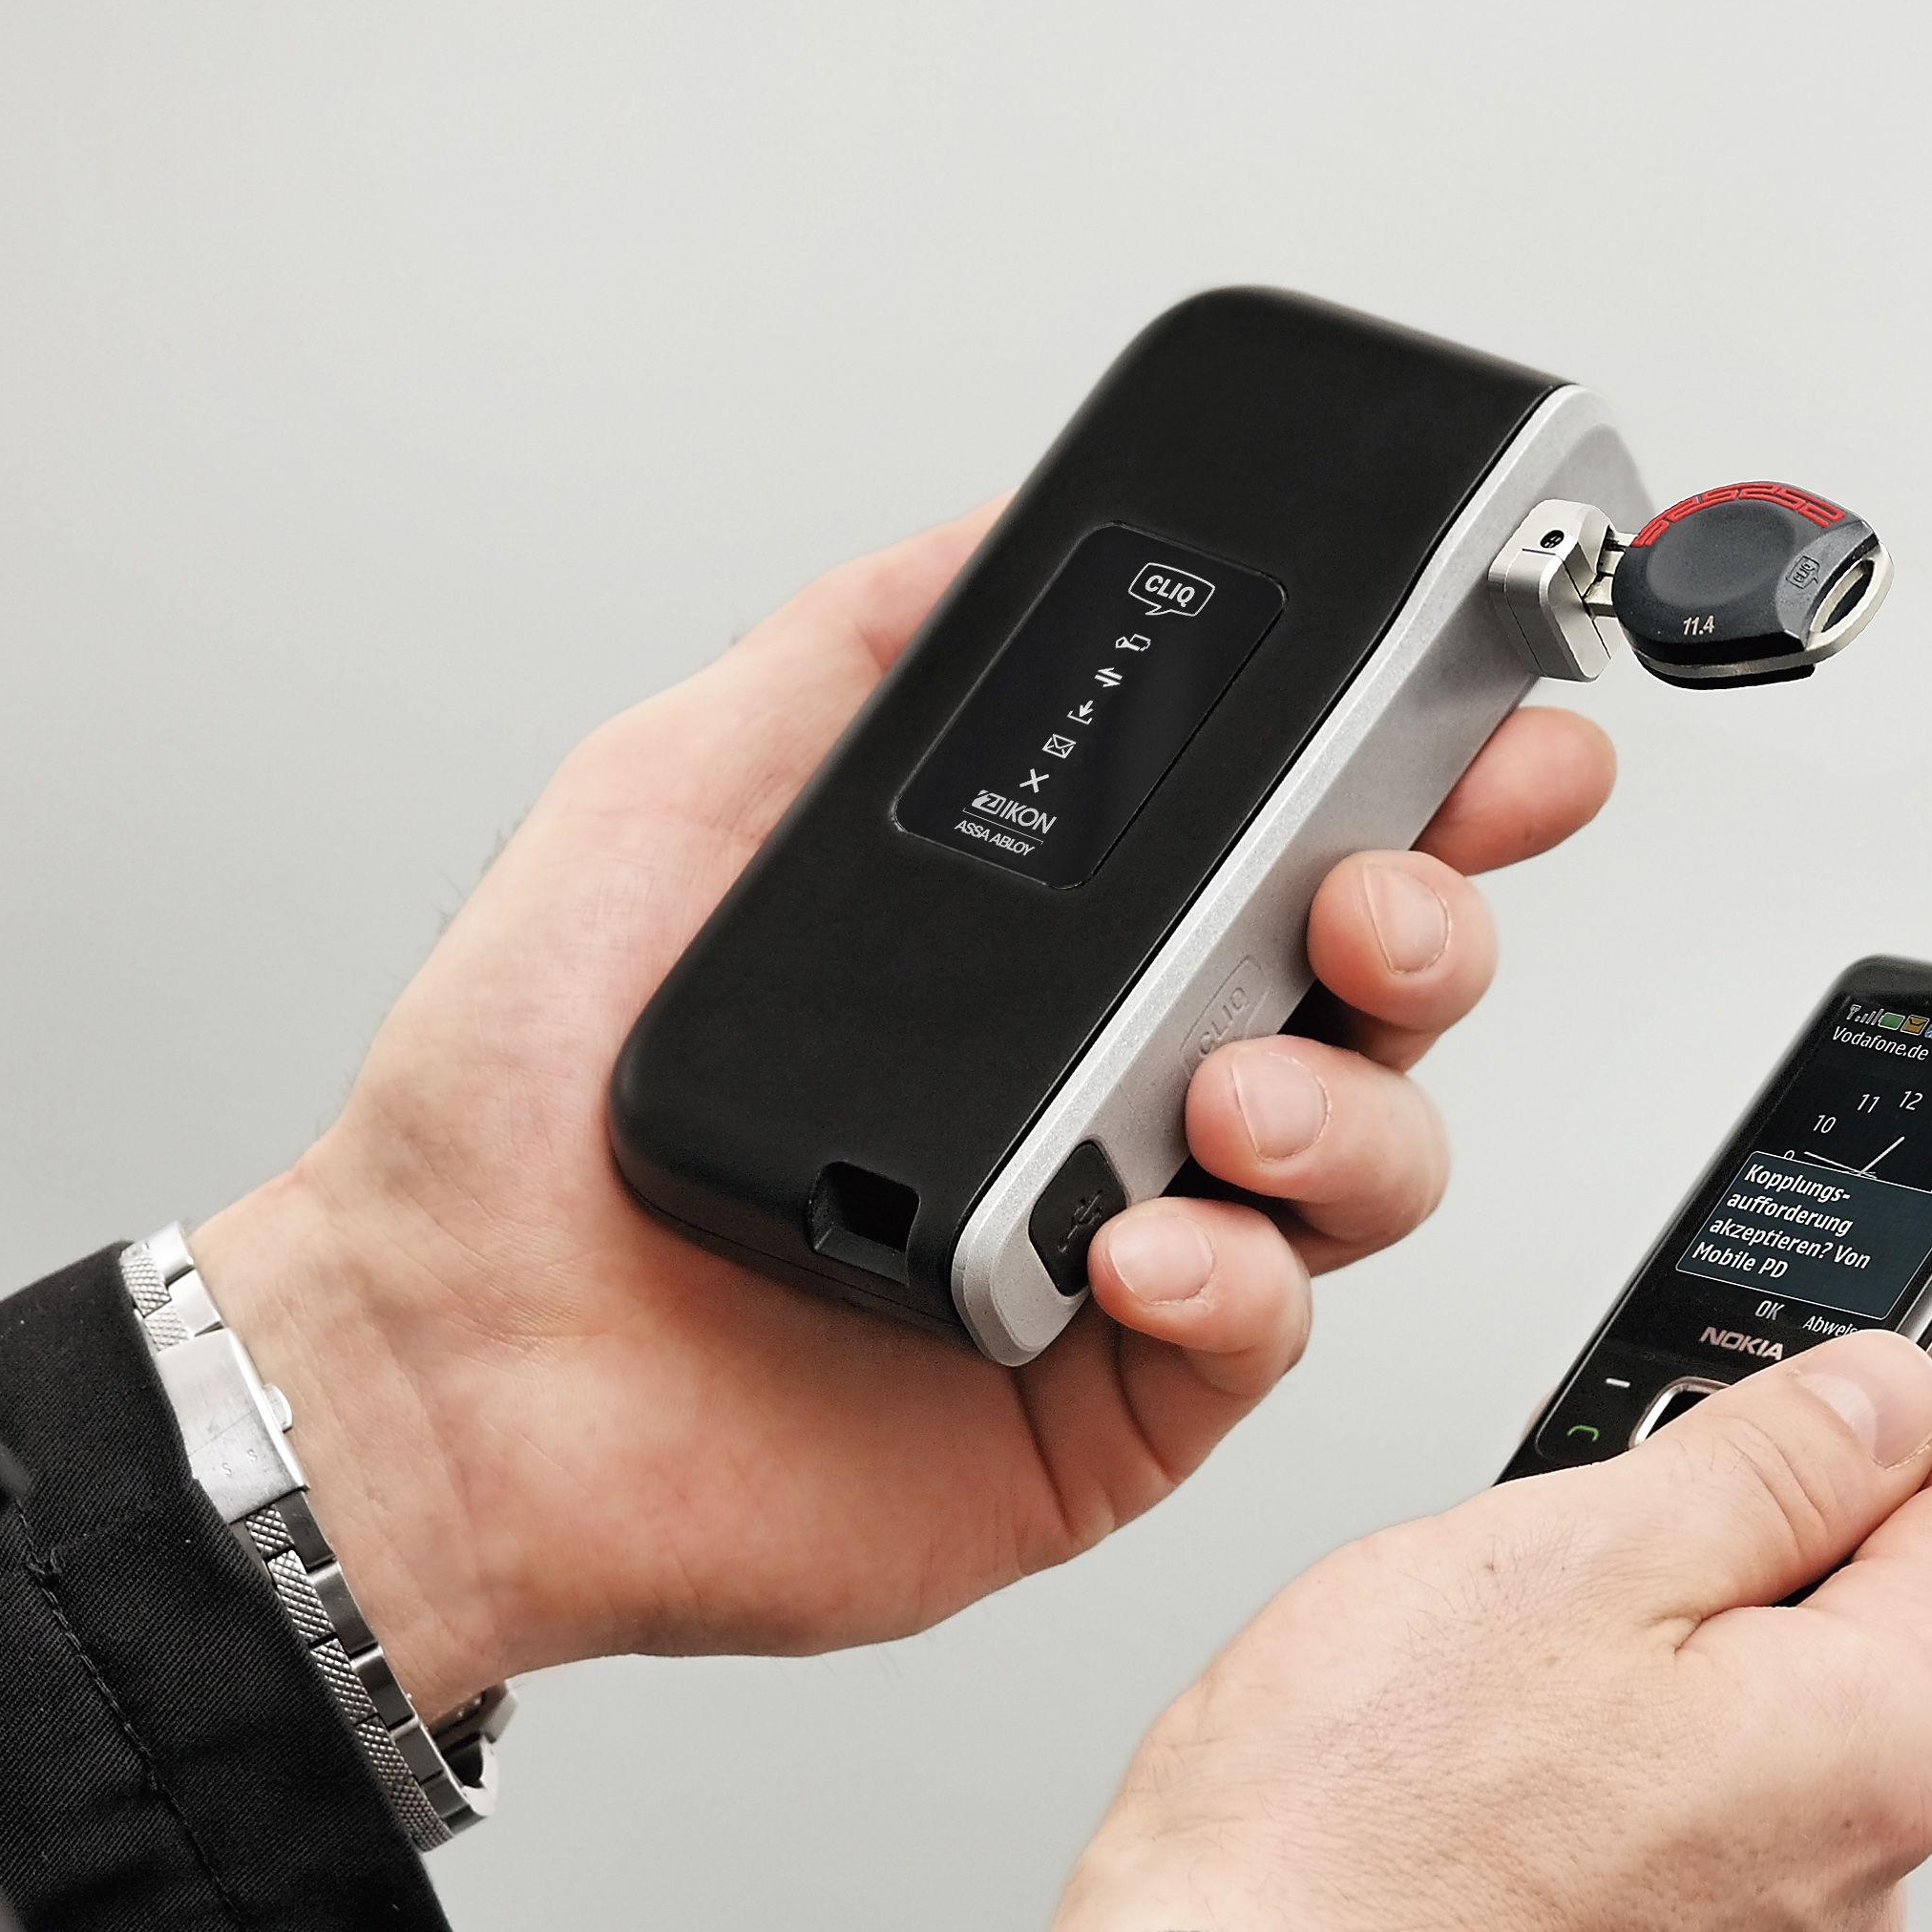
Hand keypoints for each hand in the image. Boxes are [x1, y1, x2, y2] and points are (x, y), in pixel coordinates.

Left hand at [188, 509, 1616, 1716]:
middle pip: (1376, 989)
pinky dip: (1242, 1277)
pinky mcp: (1112, 1402)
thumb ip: (845, 653)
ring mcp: (1128, 1245)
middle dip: (1431, 921)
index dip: (1425, 781)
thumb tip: (991, 529)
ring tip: (1229, 1096)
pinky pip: (1267, 1333)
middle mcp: (1113, 1089)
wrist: (438, 1368)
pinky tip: (1147, 1242)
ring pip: (1369, 1161)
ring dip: (1350, 1107)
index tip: (1494, 725)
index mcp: (1045, 952)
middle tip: (1372, 898)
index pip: (1287, 840)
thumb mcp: (666, 797)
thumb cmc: (512, 1119)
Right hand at [1033, 1283, 1931, 1931]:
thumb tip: (1890, 1398)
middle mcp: (1855, 1871)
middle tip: (1769, 1373)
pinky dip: (1684, 1703)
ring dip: (1751, 1595)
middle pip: (1924, 1621)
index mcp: (1873, 1748)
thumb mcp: (1575, 1553)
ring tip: (1601, 1523)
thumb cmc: (1355, 1829)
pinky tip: (1556, 1669)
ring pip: (1810, 1710)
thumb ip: (1771, 1460)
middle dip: (1867, 1479)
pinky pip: (1726, 1798)